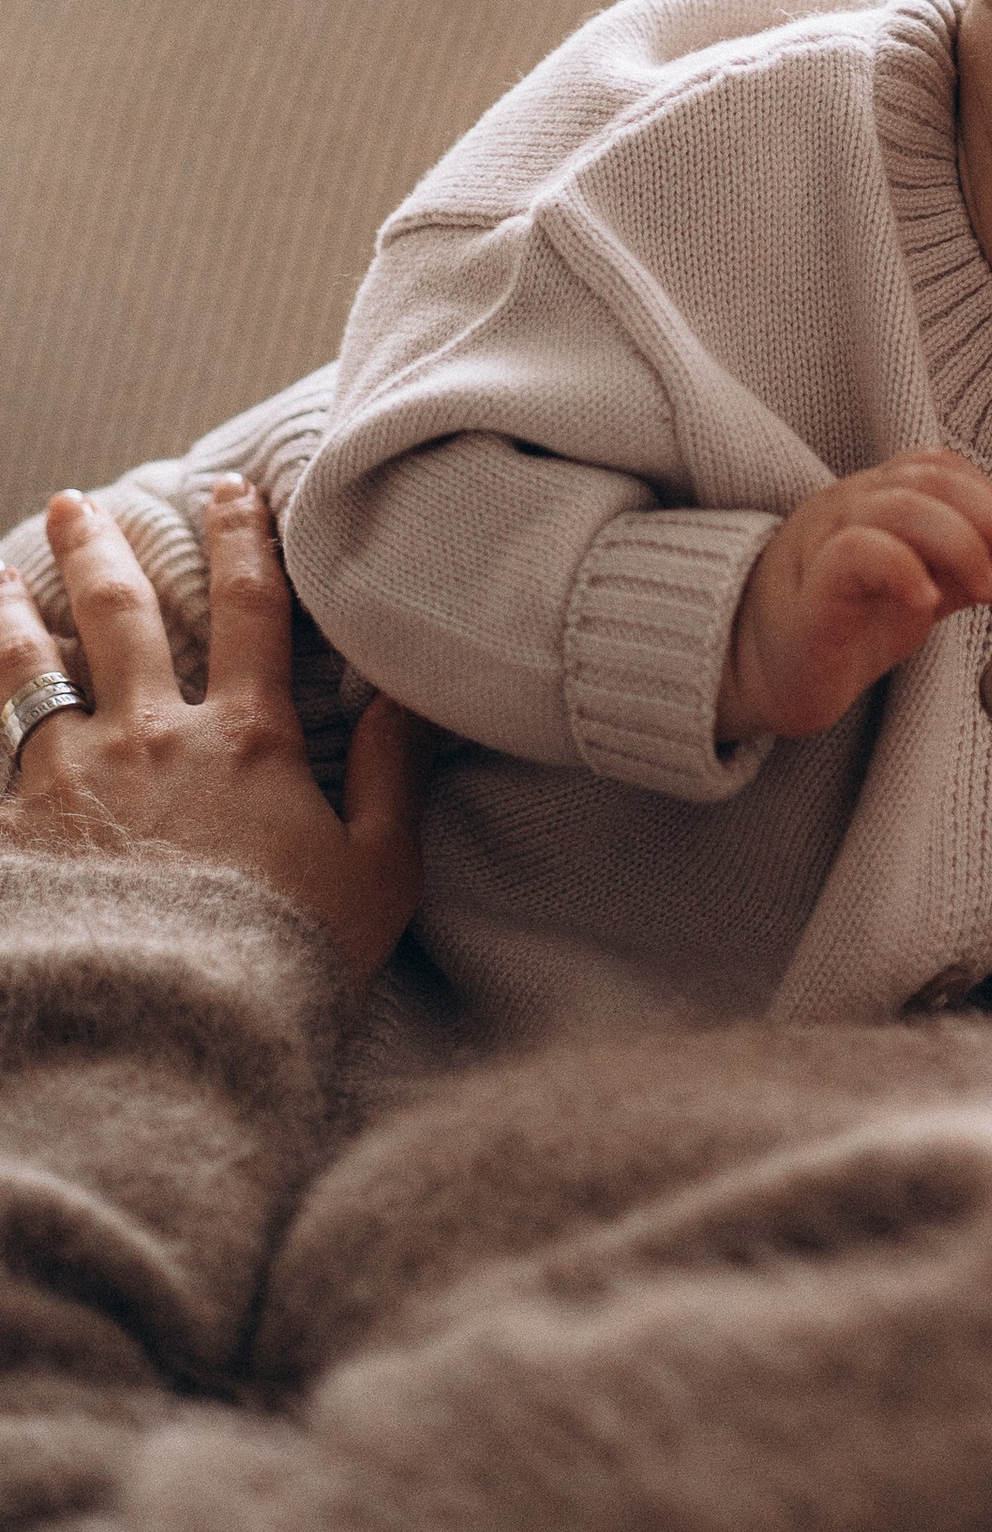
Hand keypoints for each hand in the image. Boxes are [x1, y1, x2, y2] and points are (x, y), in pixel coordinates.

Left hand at [0, 481, 427, 979]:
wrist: (163, 1039)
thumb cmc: (284, 965)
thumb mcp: (377, 876)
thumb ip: (395, 776)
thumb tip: (411, 692)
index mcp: (248, 740)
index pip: (250, 610)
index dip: (245, 540)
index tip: (232, 492)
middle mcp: (150, 739)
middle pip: (120, 615)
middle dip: (99, 549)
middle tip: (77, 504)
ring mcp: (68, 781)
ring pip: (30, 670)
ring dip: (17, 615)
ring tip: (1, 579)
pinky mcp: (13, 832)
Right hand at [717, 451, 991, 742]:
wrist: (766, 677)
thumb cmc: (841, 627)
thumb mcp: (920, 590)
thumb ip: (967, 573)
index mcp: (877, 497)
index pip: (944, 467)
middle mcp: (850, 504)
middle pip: (931, 477)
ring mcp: (824, 539)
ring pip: (899, 505)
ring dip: (960, 543)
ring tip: (984, 589)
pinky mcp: (810, 588)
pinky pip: (857, 552)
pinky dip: (904, 567)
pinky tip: (927, 600)